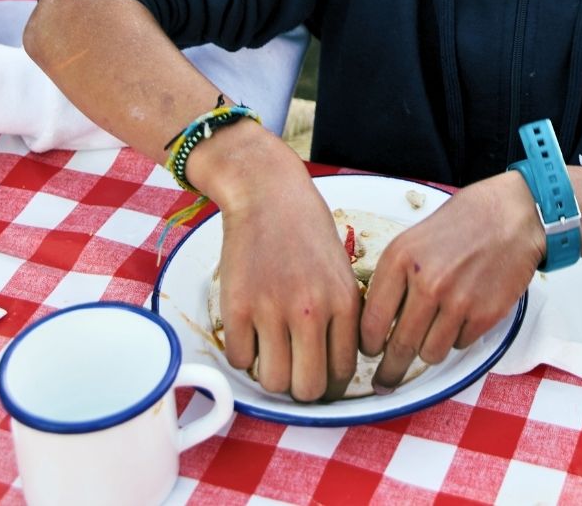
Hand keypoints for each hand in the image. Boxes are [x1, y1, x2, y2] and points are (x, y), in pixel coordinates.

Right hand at [204, 133, 362, 401]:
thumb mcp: (340, 268)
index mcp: (343, 301)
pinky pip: (241, 362)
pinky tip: (252, 331)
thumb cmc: (307, 227)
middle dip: (303, 387)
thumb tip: (338, 364)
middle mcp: (310, 311)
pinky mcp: (237, 308)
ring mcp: (271, 310)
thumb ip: (343, 314)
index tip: (322, 373)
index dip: (333, 381)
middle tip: (296, 370)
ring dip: (272, 374)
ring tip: (272, 350)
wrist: (267, 193)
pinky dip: (245, 354)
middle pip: (309, 389)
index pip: (344, 372)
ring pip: (274, 384)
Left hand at [360, 172, 543, 390]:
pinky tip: (463, 313)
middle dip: (389, 371)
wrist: (510, 214)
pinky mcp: (485, 314)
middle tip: (385, 382)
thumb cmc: (461, 223)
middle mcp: (427, 282)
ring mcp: (457, 301)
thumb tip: (375, 323)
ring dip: (428, 350)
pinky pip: (459, 345)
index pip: (370, 322)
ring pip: (429, 354)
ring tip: (434, 332)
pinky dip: (458, 337)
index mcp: (400, 259)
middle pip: (398, 347)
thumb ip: (394, 278)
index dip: (367, 345)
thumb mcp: (414, 239)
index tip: (369, 353)